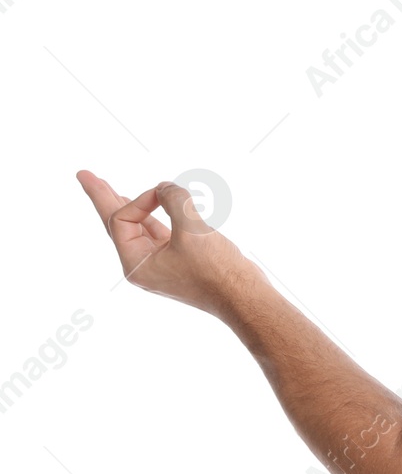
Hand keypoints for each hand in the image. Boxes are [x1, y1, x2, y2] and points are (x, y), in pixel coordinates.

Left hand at [78, 171, 259, 319]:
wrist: (245, 298)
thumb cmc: (217, 271)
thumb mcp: (192, 229)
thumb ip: (174, 200)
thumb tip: (167, 187)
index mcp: (136, 264)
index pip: (123, 219)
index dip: (142, 199)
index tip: (167, 194)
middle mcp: (143, 265)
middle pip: (118, 224)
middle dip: (104, 197)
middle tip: (84, 175)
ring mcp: (162, 264)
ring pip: (139, 228)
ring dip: (129, 206)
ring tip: (109, 188)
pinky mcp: (181, 261)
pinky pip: (160, 233)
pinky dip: (154, 216)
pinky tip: (150, 207)